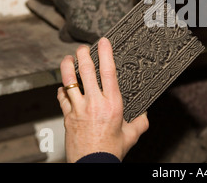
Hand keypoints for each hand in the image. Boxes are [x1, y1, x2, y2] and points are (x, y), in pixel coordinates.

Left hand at [57, 37, 148, 162]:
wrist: (93, 164)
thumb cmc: (111, 151)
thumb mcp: (131, 135)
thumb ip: (140, 122)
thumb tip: (144, 114)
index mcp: (112, 104)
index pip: (108, 72)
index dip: (105, 53)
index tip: (103, 42)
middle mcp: (94, 103)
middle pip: (86, 71)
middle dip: (83, 54)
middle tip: (83, 47)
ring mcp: (78, 109)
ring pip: (69, 81)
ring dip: (67, 67)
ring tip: (68, 59)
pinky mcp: (67, 117)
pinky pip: (62, 98)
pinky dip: (62, 90)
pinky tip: (64, 87)